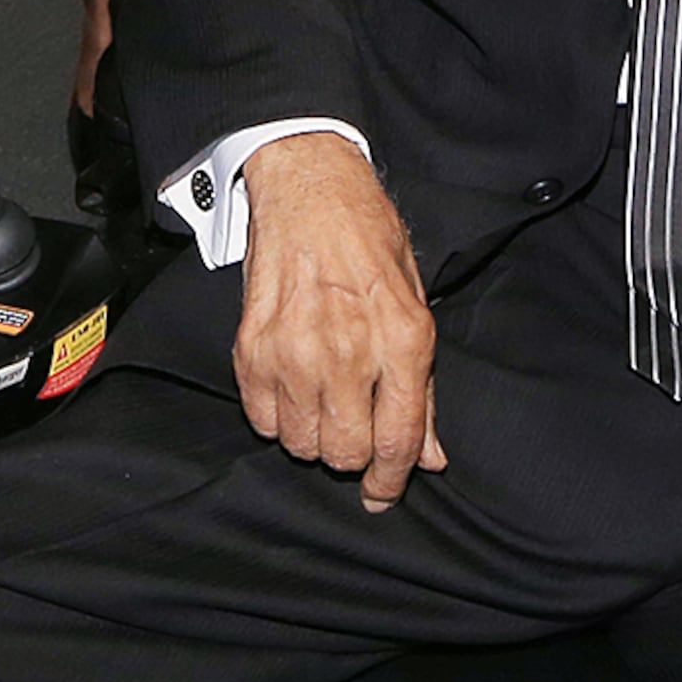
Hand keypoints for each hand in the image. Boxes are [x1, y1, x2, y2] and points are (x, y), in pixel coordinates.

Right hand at [232, 134, 444, 511]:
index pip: (397, 441)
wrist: (308, 188)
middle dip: (352, 454)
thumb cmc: (368, 239)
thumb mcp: (416, 306)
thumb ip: (423, 391)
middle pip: (346, 452)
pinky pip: (261, 418)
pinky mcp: (252, 346)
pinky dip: (276, 415)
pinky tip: (291, 385)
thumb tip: (429, 457)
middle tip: (352, 426)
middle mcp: (349, 351)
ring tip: (320, 400)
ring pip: (300, 443)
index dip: (391, 480)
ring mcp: (295, 350)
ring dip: (312, 436)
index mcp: (402, 340)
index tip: (383, 493)